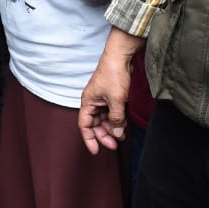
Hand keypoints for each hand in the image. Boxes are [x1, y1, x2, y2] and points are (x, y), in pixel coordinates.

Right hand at [78, 31, 135, 154]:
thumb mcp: (116, 100)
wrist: (121, 56)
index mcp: (88, 102)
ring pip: (105, 119)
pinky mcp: (112, 96)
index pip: (84, 125)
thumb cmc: (113, 74)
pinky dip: (117, 120)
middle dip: (104, 135)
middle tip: (115, 145)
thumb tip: (118, 134)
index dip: (89, 139)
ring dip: (112, 128)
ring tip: (122, 135)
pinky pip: (112, 113)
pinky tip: (124, 125)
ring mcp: (103, 99)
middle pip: (95, 124)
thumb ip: (116, 118)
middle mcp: (93, 102)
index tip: (96, 151)